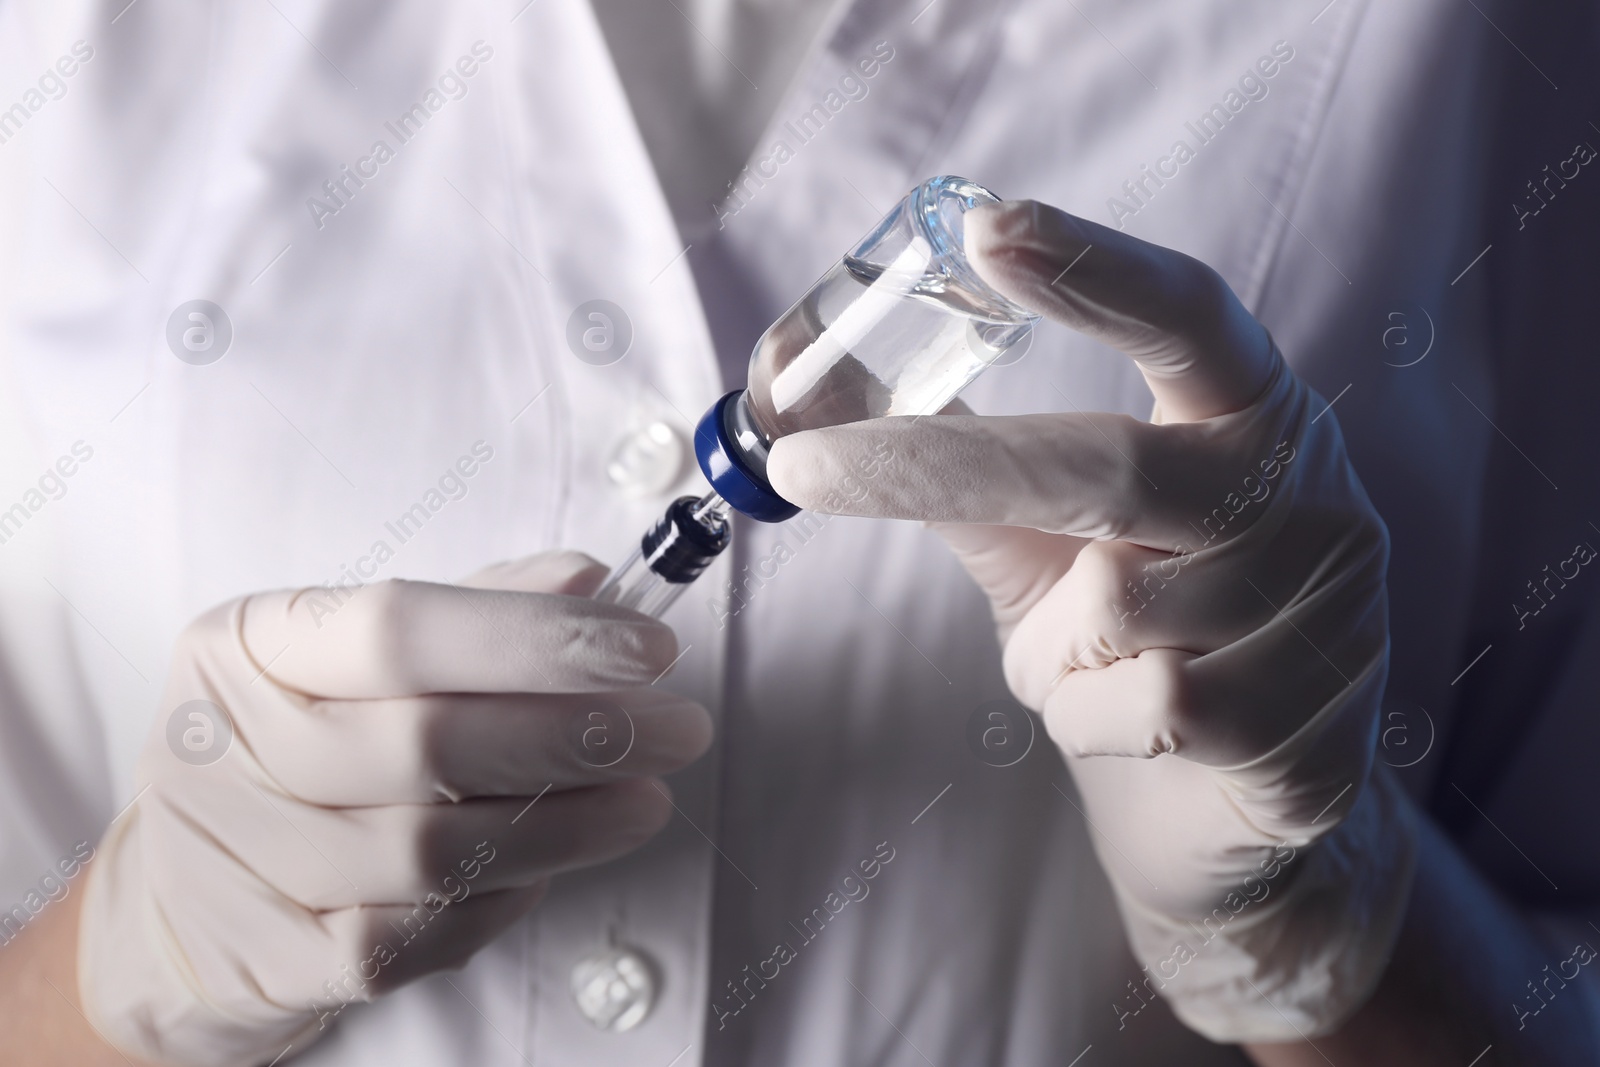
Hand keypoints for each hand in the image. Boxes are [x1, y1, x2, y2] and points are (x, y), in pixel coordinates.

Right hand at [77, 551, 710, 1065]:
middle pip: (430, 742)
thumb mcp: (358, 658)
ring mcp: (243, 861)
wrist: (178, 899)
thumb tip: (591, 581)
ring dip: (569, 825)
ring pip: (433, 850)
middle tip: (678, 729)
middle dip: (581, 735)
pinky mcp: (274, 959)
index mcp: (248, 646)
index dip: (535, 637)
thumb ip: (478, 611)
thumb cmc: (294, 750)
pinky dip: (505, 897)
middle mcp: (228, 746)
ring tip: (645, 798)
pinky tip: (555, 864)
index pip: (400, 627)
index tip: (648, 647)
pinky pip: (418, 933)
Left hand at [767, 200, 1414, 1040]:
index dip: (1093, 268)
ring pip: (1114, 610)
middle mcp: (1307, 490)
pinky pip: (1146, 707)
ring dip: (1050, 648)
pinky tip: (1127, 727)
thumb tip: (803, 381)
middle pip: (1114, 463)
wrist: (1224, 812)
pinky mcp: (1315, 722)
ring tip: (1087, 666)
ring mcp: (1330, 610)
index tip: (985, 227)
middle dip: (953, 467)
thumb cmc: (1123, 644)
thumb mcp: (1040, 542)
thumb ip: (952, 468)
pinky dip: (1089, 720)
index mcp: (1247, 415)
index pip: (1188, 316)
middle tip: (807, 464)